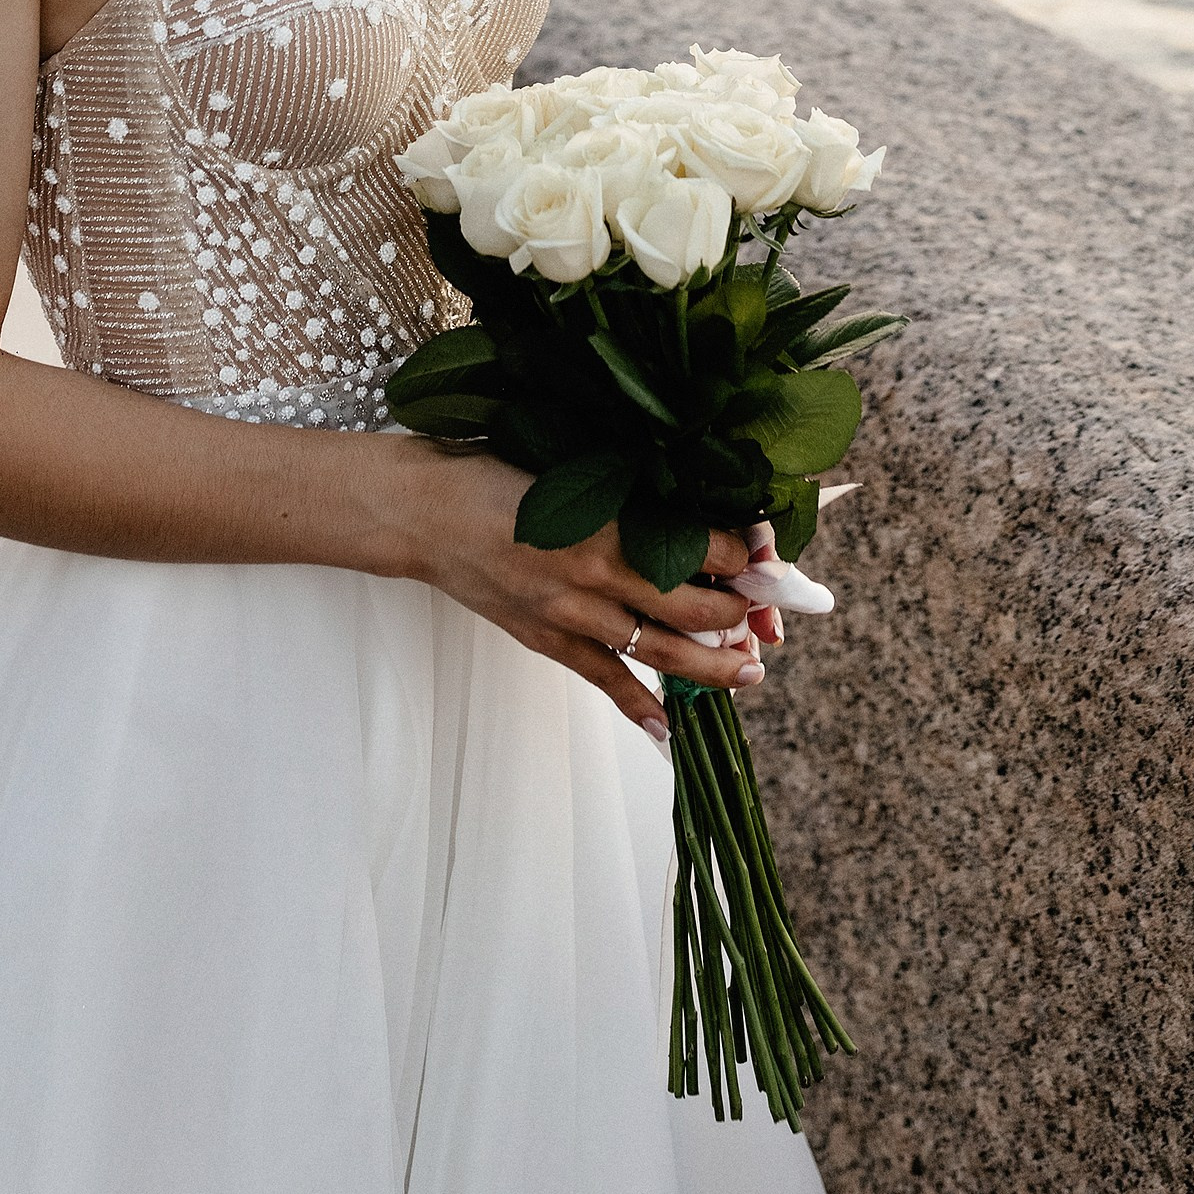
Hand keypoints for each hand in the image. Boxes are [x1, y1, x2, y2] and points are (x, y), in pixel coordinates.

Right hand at [379, 439, 763, 744]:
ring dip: (710, 666)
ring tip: (749, 672)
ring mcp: (569, 615)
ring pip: (657, 653)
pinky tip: (666, 729)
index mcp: (603, 522)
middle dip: (738, 615)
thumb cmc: (491, 472)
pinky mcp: (545, 639)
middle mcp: (593, 575)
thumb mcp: (567, 464)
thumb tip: (684, 507)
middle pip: (688, 608)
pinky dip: (636, 706)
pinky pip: (601, 680)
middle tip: (769, 617)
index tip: (766, 555)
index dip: (740, 554)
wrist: (423, 512)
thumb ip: (623, 490)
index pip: (694, 547)